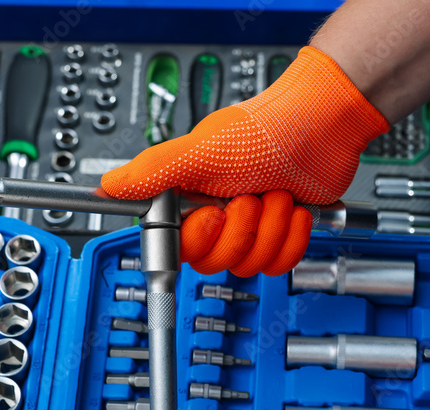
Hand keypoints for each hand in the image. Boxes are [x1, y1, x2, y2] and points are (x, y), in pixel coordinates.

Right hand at [101, 46, 387, 275]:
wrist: (322, 126)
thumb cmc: (264, 129)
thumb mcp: (201, 149)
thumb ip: (153, 171)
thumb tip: (107, 187)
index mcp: (192, 198)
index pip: (179, 246)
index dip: (199, 237)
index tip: (213, 214)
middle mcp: (219, 215)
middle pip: (217, 261)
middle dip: (242, 230)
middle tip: (250, 197)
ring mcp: (251, 227)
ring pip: (251, 263)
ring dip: (271, 227)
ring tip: (276, 194)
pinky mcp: (281, 234)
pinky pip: (281, 263)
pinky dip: (292, 235)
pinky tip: (294, 209)